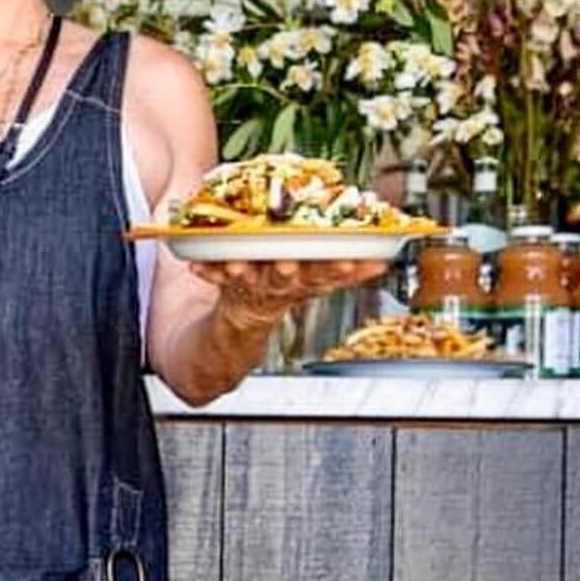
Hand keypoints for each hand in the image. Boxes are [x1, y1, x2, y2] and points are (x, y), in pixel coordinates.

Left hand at [190, 259, 388, 331]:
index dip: (339, 268)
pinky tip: (196, 267)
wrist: (241, 323)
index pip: (327, 274)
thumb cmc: (284, 286)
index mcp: (305, 280)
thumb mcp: (318, 280)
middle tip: (289, 263)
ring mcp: (254, 286)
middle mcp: (280, 285)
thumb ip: (349, 270)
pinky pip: (215, 278)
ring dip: (246, 273)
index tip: (351, 259)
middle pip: (290, 278)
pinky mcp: (226, 286)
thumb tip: (383, 257)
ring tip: (239, 265)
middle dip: (290, 270)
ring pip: (251, 280)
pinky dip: (207, 272)